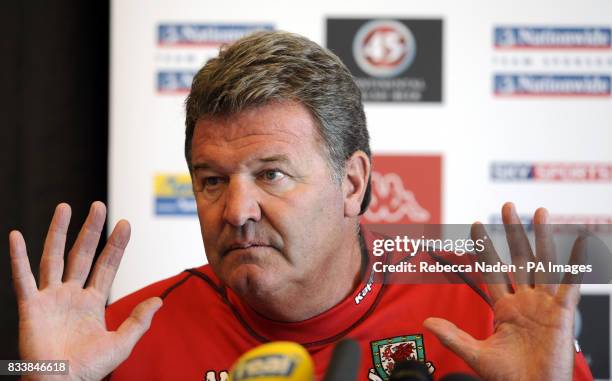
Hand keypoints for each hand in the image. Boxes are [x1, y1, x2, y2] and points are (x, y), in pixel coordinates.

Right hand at [9, 202, 162, 380]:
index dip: (116, 245)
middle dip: (91, 230)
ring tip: (64, 208)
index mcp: (92, 302)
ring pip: (54, 258)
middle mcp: (71, 295)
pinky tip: (17, 236)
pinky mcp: (31, 306)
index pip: (107, 266)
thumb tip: (159, 300)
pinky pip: (23, 278)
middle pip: (82, 255)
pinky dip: (18, 257)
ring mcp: (50, 298)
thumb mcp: (121, 343)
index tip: (125, 224)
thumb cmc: (88, 370)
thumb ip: (139, 320)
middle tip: (99, 206)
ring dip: (58, 233)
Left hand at [424, 202, 582, 380]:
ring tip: (539, 211)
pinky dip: (575, 264)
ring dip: (542, 237)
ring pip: (542, 263)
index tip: (475, 225)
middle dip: (512, 231)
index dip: (484, 247)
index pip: (492, 269)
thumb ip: (453, 335)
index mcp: (504, 308)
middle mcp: (524, 301)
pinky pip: (570, 284)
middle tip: (507, 206)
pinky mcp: (562, 314)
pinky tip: (579, 242)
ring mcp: (544, 305)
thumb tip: (427, 321)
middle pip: (517, 258)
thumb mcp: (475, 353)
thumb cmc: (508, 378)